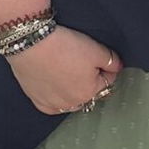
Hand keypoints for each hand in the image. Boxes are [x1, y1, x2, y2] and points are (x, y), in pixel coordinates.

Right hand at [6, 26, 120, 114]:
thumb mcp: (95, 49)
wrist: (30, 43)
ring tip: (67, 71)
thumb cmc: (64, 46)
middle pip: (89, 92)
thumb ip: (111, 61)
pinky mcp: (36, 100)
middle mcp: (73, 103)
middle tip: (80, 61)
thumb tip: (117, 67)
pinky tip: (54, 86)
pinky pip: (51, 105)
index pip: (107, 81)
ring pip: (70, 100)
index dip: (105, 67)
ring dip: (73, 90)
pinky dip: (55, 98)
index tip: (98, 56)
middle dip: (90, 80)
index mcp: (90, 92)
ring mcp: (53, 104)